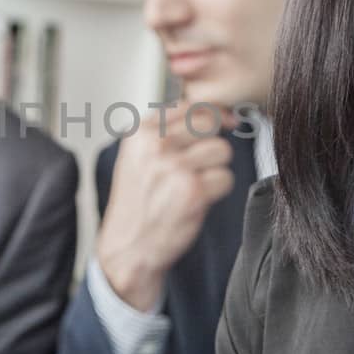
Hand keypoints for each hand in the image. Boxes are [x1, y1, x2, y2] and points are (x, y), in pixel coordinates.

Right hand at [96, 103, 235, 311]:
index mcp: (140, 132)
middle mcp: (155, 145)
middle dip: (210, 145)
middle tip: (195, 168)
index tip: (210, 133)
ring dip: (215, 169)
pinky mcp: (192, 191)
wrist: (128, 247)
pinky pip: (226, 178)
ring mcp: (174, 167)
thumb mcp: (140, 156)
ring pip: (222, 150)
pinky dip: (217, 192)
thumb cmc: (139, 201)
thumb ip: (171, 129)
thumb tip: (223, 114)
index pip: (190, 105)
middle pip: (209, 124)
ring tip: (192, 185)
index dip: (208, 118)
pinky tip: (196, 201)